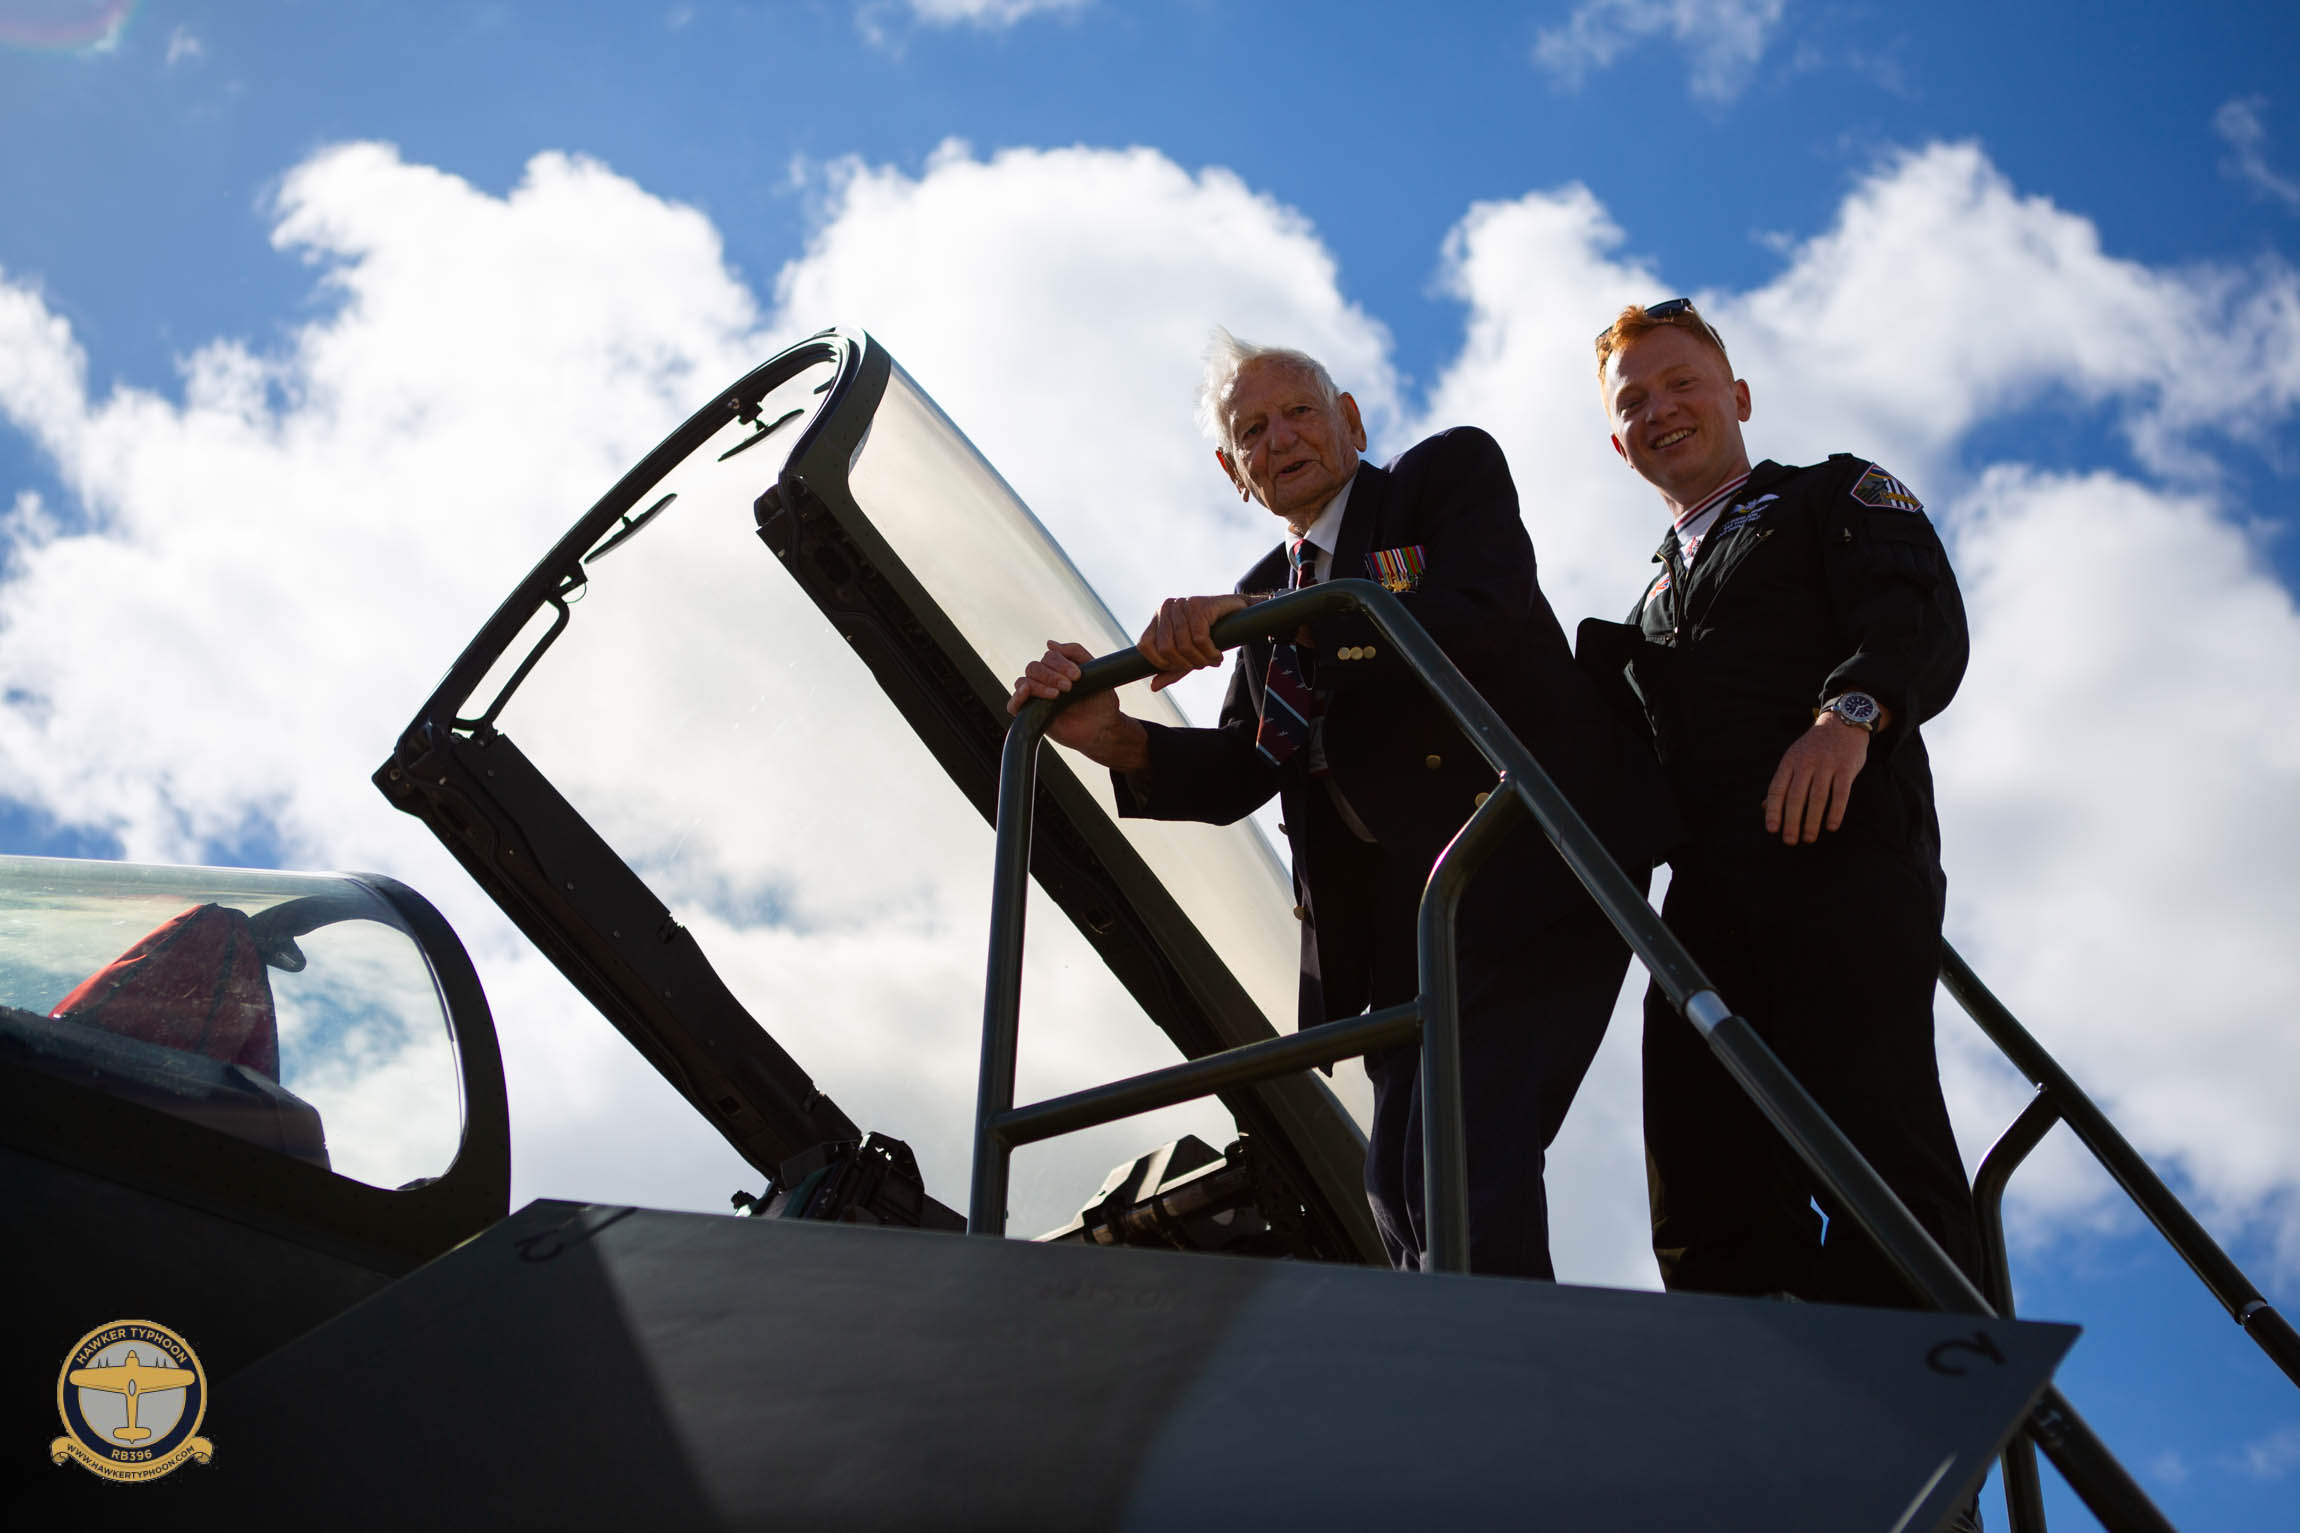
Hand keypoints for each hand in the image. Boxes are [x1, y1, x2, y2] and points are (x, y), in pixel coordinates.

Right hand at [1007, 641, 1148, 768]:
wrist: (1103, 728)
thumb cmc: (1100, 700)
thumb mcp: (1094, 671)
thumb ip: (1076, 652)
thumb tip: (1050, 644)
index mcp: (1058, 669)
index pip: (1049, 657)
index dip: (1061, 663)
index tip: (1077, 675)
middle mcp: (1044, 681)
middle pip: (1033, 667)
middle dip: (1050, 675)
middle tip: (1068, 687)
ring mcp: (1036, 698)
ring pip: (1023, 682)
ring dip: (1039, 685)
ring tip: (1057, 695)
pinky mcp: (1031, 716)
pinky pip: (1013, 705)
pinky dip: (1016, 697)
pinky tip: (1027, 692)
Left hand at [1137, 594, 1247, 690]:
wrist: (1239, 613)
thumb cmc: (1210, 634)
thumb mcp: (1188, 655)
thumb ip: (1171, 670)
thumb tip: (1153, 687)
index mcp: (1159, 618)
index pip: (1145, 646)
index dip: (1160, 663)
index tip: (1179, 667)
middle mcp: (1167, 609)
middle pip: (1165, 649)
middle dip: (1185, 664)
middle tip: (1201, 664)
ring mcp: (1182, 605)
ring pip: (1184, 646)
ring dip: (1201, 660)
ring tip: (1213, 660)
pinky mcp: (1199, 605)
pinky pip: (1199, 638)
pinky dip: (1210, 653)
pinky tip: (1217, 654)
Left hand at [1763, 714, 1871, 843]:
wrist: (1842, 723)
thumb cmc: (1814, 748)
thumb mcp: (1794, 759)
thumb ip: (1782, 783)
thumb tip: (1765, 808)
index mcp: (1790, 761)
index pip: (1777, 789)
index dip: (1774, 811)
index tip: (1772, 830)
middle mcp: (1806, 762)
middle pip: (1796, 796)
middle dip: (1792, 821)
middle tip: (1790, 841)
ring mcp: (1827, 764)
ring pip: (1817, 797)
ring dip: (1812, 821)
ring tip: (1809, 838)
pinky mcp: (1846, 767)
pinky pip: (1841, 793)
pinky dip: (1836, 811)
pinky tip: (1831, 826)